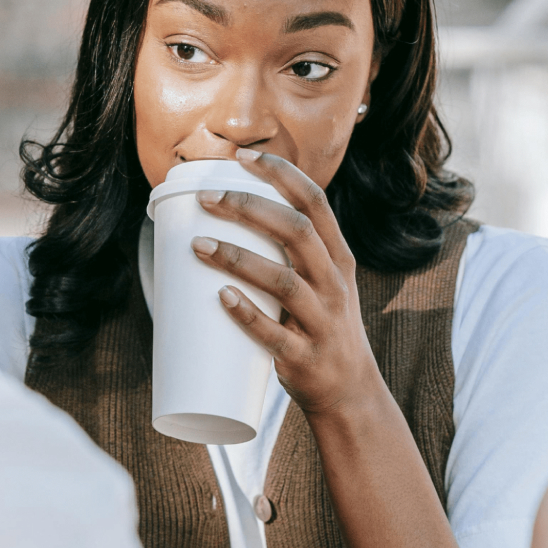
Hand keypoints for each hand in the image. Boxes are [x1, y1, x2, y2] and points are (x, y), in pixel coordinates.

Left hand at [190, 150, 378, 415]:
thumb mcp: (323, 280)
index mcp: (338, 257)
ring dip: (238, 258)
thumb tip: (231, 215)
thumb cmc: (322, 323)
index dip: (280, 174)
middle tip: (207, 198)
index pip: (315, 201)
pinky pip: (274, 334)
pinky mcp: (304, 356)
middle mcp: (335, 283)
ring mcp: (323, 321)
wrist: (350, 390)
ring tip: (197, 245)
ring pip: (283, 280)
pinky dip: (247, 313)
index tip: (242, 157)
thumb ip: (290, 250)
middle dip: (250, 207)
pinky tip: (220, 296)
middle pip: (296, 232)